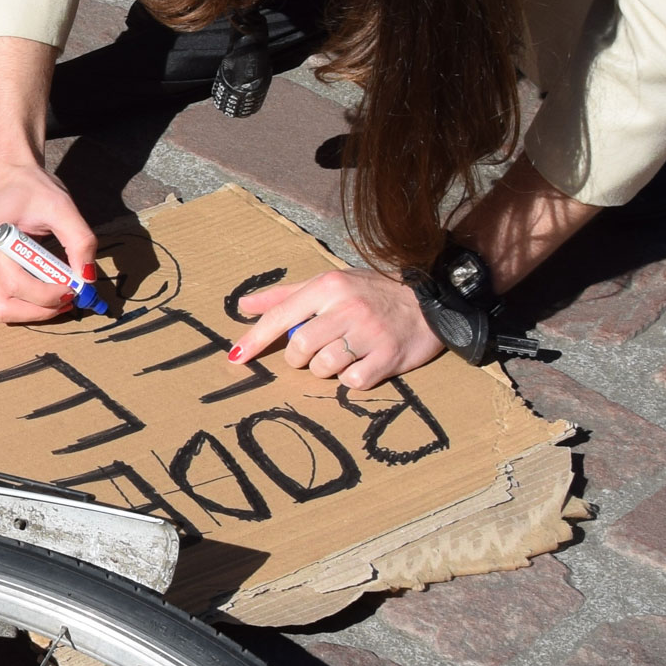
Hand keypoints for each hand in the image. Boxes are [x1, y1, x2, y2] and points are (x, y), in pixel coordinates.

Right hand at [0, 161, 97, 322]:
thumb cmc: (31, 186)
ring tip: (59, 297)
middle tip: (69, 299)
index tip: (76, 288)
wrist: (8, 173)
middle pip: (3, 306)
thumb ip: (80, 241)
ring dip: (33, 311)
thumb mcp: (62, 207)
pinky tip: (46, 290)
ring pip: (0, 309)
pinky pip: (0, 299)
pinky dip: (26, 303)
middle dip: (40, 310)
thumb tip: (87, 279)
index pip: (16, 284)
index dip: (49, 295)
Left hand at [228, 269, 444, 388]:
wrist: (429, 299)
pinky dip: (350, 379)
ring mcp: (369, 333)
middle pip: (299, 348)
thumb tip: (244, 306)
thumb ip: (284, 296)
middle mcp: (347, 307)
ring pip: (323, 367)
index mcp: (328, 287)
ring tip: (340, 354)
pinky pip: (352, 382)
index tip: (236, 358)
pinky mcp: (389, 357)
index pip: (280, 318)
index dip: (254, 341)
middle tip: (313, 351)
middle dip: (298, 358)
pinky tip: (361, 364)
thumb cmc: (370, 292)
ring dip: (324, 369)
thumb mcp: (328, 283)